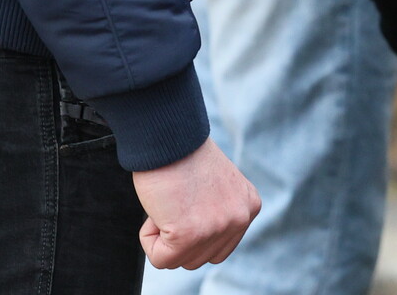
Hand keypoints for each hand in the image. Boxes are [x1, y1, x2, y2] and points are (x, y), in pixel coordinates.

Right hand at [134, 138, 259, 269]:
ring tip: (169, 203)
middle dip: (179, 237)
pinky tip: (158, 209)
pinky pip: (160, 259)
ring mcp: (217, 228)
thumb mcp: (216, 188)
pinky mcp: (190, 235)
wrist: (167, 135)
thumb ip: (217, 213)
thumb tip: (202, 239)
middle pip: (200, 258)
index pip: (218, 248)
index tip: (188, 202)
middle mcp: (240, 219)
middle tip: (175, 201)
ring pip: (180, 261)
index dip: (193, 230)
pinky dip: (149, 238)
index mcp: (248, 207)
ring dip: (165, 237)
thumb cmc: (182, 155)